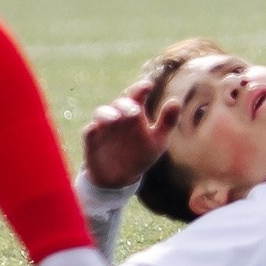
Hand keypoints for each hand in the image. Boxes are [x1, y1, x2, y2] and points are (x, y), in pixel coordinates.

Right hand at [82, 76, 177, 190]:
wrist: (121, 179)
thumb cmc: (141, 154)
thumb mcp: (158, 140)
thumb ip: (167, 121)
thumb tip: (176, 101)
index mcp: (135, 112)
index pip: (138, 94)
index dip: (141, 88)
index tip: (148, 86)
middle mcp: (118, 115)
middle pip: (119, 103)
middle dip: (126, 105)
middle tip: (135, 111)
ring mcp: (103, 127)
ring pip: (101, 113)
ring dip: (107, 113)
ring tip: (115, 118)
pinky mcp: (91, 141)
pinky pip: (89, 132)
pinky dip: (91, 130)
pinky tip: (94, 129)